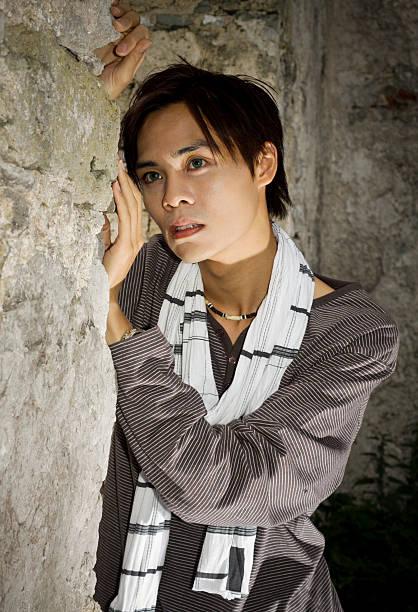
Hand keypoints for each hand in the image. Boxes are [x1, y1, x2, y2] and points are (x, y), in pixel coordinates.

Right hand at [93, 0, 151, 99]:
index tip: (120, 51)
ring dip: (123, 13)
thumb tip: (148, 42)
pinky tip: (110, 9)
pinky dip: (114, 6)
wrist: (84, 87)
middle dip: (128, 23)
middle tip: (117, 27)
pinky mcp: (102, 28)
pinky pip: (112, 13)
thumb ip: (135, 59)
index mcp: (134, 52)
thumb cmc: (106, 87)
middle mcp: (127, 41)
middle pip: (136, 23)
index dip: (134, 39)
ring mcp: (115, 34)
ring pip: (126, 15)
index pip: (142, 37)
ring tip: (114, 15)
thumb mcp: (122, 76)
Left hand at [102, 156, 144, 290]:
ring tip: (117, 170)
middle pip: (135, 204)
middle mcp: (137, 237)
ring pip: (131, 207)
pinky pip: (124, 217)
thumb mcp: (105, 246)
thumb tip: (104, 217)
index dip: (129, 189)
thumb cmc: (104, 271)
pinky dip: (120, 200)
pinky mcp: (127, 244)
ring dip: (123, 186)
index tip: (121, 172)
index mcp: (134, 237)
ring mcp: (134, 240)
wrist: (106, 289)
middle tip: (119, 163)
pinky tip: (115, 188)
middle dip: (127, 182)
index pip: (133, 208)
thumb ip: (107, 232)